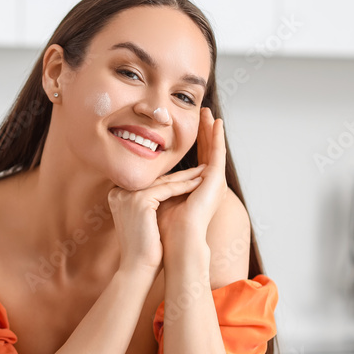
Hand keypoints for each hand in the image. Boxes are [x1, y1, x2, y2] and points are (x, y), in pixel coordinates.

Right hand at [108, 165, 204, 274]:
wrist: (137, 267)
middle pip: (155, 180)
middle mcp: (118, 192)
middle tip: (200, 168)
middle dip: (179, 175)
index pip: (149, 182)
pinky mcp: (139, 199)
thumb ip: (147, 202)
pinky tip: (198, 184)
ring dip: (186, 177)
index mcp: (117, 195)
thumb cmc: (144, 247)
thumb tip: (166, 189)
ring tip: (204, 173)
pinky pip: (167, 189)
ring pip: (163, 182)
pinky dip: (184, 186)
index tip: (188, 174)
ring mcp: (127, 195)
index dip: (170, 178)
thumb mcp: (142, 219)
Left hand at [157, 107, 227, 248]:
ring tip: (211, 112)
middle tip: (203, 112)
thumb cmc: (163, 229)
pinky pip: (218, 154)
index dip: (192, 145)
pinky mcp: (216, 181)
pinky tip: (218, 123)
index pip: (193, 162)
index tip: (187, 129)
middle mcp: (206, 186)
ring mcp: (213, 183)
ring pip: (213, 150)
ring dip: (212, 130)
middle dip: (203, 132)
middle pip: (204, 153)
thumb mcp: (154, 200)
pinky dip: (218, 137)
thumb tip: (136, 179)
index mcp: (193, 191)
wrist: (176, 242)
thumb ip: (152, 187)